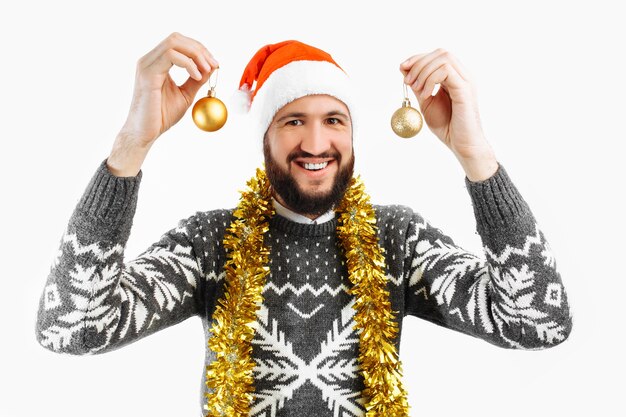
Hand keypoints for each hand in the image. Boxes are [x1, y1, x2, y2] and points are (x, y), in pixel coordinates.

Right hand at [118, 32, 218, 146]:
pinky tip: (197, 76)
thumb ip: (196, 79)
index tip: (214, 63)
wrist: (145, 133)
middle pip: (176, 38)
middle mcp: (149, 60)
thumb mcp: (185, 94)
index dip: (199, 49)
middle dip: (199, 48)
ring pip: (173, 43)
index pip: (179, 43)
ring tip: (207, 69)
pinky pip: (170, 56)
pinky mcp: (147, 74)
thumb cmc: (160, 116)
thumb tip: (211, 67)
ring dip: (195, 54)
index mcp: (157, 63)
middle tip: (213, 64)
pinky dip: (188, 63)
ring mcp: (146, 65)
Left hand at [399, 49, 493, 162]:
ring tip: (417, 90)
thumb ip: (418, 85)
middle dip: (419, 63)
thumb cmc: (447, 126)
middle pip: (441, 52)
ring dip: (424, 71)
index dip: (418, 58)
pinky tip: (426, 95)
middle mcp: (463, 75)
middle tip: (408, 81)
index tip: (402, 67)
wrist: (462, 144)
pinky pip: (446, 71)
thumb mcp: (426, 102)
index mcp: (455, 77)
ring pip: (444, 58)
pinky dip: (431, 80)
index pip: (437, 55)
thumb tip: (404, 68)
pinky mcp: (465, 89)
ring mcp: (466, 80)